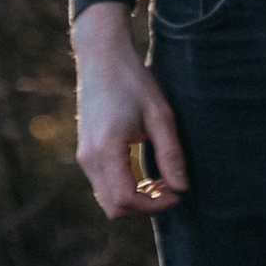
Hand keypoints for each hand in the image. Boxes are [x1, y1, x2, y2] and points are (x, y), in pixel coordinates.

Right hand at [74, 0, 189, 219]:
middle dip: (145, 206)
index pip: (126, 199)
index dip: (154, 205)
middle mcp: (89, 157)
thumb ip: (170, 154)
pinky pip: (103, 185)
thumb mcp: (160, 115)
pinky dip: (125, 187)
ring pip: (107, 199)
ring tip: (161, 179)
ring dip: (136, 198)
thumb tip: (181, 188)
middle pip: (114, 207)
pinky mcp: (85, 152)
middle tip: (170, 188)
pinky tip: (145, 173)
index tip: (176, 193)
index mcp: (106, 149)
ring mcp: (84, 156)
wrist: (102, 58)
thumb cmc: (133, 81)